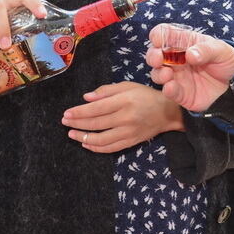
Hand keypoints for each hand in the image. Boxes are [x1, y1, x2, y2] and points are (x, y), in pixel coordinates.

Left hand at [61, 82, 183, 152]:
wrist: (168, 112)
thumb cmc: (146, 96)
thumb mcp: (128, 86)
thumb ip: (106, 90)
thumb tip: (86, 98)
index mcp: (124, 101)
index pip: (96, 108)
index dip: (79, 112)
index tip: (66, 113)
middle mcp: (126, 118)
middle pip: (96, 124)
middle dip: (77, 123)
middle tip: (65, 122)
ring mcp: (129, 132)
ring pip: (101, 139)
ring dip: (83, 137)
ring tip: (72, 133)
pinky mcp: (131, 142)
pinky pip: (110, 148)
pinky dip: (96, 147)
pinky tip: (86, 143)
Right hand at [146, 23, 233, 111]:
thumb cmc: (227, 60)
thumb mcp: (221, 50)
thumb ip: (206, 50)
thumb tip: (190, 54)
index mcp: (184, 42)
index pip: (165, 34)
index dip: (158, 35)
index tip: (158, 39)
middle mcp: (176, 59)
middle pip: (155, 54)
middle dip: (153, 55)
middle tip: (158, 58)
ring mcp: (177, 76)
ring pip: (158, 74)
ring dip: (158, 73)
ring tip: (167, 74)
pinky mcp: (181, 93)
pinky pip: (170, 91)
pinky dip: (168, 90)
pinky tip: (171, 87)